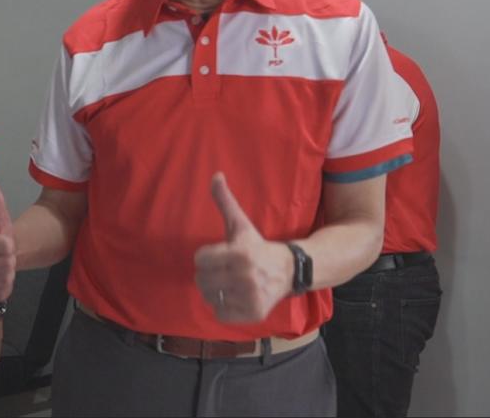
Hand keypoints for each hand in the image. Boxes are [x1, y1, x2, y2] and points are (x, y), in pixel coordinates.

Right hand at [0, 180, 15, 301]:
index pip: (4, 245)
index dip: (10, 246)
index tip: (6, 243)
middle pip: (6, 264)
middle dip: (10, 261)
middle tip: (5, 257)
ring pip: (3, 279)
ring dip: (8, 274)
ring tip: (2, 267)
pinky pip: (0, 292)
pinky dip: (4, 287)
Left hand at [193, 173, 293, 322]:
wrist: (289, 270)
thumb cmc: (257, 246)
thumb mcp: (241, 224)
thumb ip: (225, 201)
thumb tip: (215, 175)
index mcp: (240, 253)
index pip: (199, 259)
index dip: (207, 256)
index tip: (220, 255)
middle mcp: (246, 276)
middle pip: (201, 280)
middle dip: (209, 274)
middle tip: (224, 271)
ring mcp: (251, 296)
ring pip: (209, 297)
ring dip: (215, 291)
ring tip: (229, 284)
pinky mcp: (254, 313)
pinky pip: (220, 314)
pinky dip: (223, 308)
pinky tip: (235, 297)